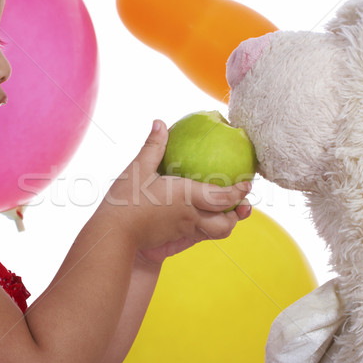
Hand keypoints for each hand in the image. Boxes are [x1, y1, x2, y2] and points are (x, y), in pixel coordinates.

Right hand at [101, 120, 251, 261]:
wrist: (114, 234)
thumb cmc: (126, 200)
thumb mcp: (138, 169)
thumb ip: (153, 146)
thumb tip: (160, 122)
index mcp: (186, 196)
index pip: (223, 197)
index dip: (239, 192)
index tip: (248, 184)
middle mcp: (191, 216)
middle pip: (226, 223)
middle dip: (238, 215)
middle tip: (242, 202)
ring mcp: (185, 230)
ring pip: (216, 233)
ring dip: (226, 224)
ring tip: (227, 213)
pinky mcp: (176, 239)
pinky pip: (201, 236)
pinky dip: (210, 229)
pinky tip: (204, 219)